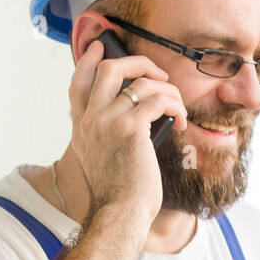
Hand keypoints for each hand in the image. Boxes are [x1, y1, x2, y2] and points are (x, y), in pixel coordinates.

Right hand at [67, 38, 188, 218]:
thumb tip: (135, 115)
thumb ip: (105, 135)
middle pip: (109, 69)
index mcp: (81, 128)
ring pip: (142, 83)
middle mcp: (90, 120)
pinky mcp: (131, 128)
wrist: (121, 211)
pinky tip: (182, 122)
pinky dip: (176, 107)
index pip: (78, 83)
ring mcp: (108, 121)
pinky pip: (159, 101)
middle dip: (138, 62)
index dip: (89, 61)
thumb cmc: (120, 192)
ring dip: (168, 91)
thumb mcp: (101, 159)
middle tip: (158, 73)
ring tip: (178, 108)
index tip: (100, 47)